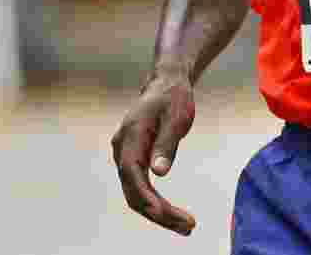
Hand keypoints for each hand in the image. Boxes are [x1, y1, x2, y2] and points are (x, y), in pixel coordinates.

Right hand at [111, 73, 196, 234]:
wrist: (167, 83)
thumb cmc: (174, 98)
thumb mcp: (177, 117)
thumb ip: (167, 144)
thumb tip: (159, 173)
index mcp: (131, 137)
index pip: (132, 176)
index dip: (147, 198)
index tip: (166, 214)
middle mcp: (122, 148)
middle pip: (133, 191)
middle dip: (159, 213)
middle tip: (188, 227)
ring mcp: (125, 154)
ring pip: (136, 193)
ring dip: (158, 212)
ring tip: (186, 226)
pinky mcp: (134, 159)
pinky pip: (140, 187)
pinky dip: (155, 202)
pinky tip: (172, 214)